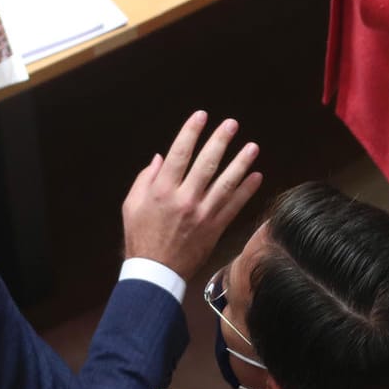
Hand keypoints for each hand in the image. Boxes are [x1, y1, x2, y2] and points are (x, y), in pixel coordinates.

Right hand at [122, 111, 262, 280]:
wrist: (156, 272)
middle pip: (206, 164)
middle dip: (220, 141)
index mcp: (162, 190)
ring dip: (241, 163)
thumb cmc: (140, 236)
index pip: (179, 154)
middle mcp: (184, 200)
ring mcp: (202, 215)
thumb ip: (145, 178)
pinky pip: (234, 206)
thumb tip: (160, 157)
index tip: (201, 115)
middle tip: (231, 124)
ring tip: (253, 147)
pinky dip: (246, 191)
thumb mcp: (132, 205)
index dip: (190, 132)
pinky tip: (256, 176)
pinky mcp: (214, 228)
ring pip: (226, 184)